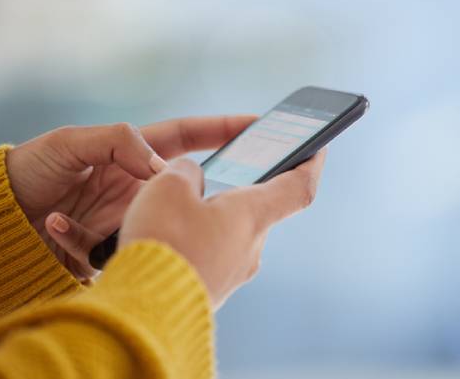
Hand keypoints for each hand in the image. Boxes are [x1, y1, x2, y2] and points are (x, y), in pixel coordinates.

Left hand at [6, 116, 255, 278]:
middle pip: (184, 185)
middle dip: (203, 191)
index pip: (189, 137)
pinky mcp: (114, 246)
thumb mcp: (71, 143)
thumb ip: (119, 142)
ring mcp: (130, 216)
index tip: (257, 126)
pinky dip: (88, 241)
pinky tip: (56, 225)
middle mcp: (139, 185)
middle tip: (222, 198)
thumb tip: (162, 167)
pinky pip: (120, 248)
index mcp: (134, 154)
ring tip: (112, 222)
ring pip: (159, 222)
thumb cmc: (31, 168)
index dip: (223, 129)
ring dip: (146, 226)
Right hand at [119, 149, 326, 308]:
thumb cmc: (162, 244)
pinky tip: (174, 233)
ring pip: (232, 231)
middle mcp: (251, 246)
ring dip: (215, 214)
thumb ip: (185, 171)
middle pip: (258, 207)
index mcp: (251, 216)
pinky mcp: (213, 288)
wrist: (142, 312)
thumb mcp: (168, 186)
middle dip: (242, 188)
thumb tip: (191, 179)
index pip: (298, 186)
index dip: (311, 163)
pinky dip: (201, 236)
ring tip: (183, 203)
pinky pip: (214, 253)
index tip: (318, 148)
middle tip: (227, 167)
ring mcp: (233, 272)